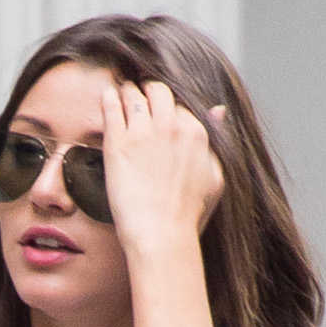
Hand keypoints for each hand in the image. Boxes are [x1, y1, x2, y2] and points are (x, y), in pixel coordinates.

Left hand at [98, 78, 224, 258]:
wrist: (162, 236)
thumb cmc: (189, 216)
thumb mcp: (214, 176)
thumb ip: (215, 140)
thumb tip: (218, 110)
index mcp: (195, 132)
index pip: (179, 103)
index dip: (167, 104)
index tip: (158, 106)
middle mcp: (170, 126)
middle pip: (158, 91)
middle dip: (148, 89)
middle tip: (138, 93)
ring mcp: (143, 133)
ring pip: (134, 94)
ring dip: (128, 90)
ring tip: (121, 92)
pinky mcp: (118, 144)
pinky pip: (112, 108)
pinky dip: (109, 98)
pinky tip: (107, 96)